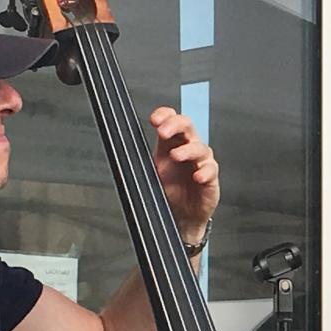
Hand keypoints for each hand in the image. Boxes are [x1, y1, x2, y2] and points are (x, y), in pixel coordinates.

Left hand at [148, 106, 218, 240]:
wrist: (182, 214)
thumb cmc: (169, 190)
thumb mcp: (150, 172)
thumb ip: (141, 158)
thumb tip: (120, 149)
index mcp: (170, 143)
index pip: (170, 119)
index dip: (164, 115)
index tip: (154, 120)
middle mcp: (187, 148)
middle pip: (187, 125)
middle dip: (175, 125)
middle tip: (163, 132)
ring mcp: (200, 161)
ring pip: (199, 147)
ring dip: (187, 150)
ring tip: (176, 155)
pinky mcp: (210, 177)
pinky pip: (211, 170)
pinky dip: (204, 171)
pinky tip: (197, 175)